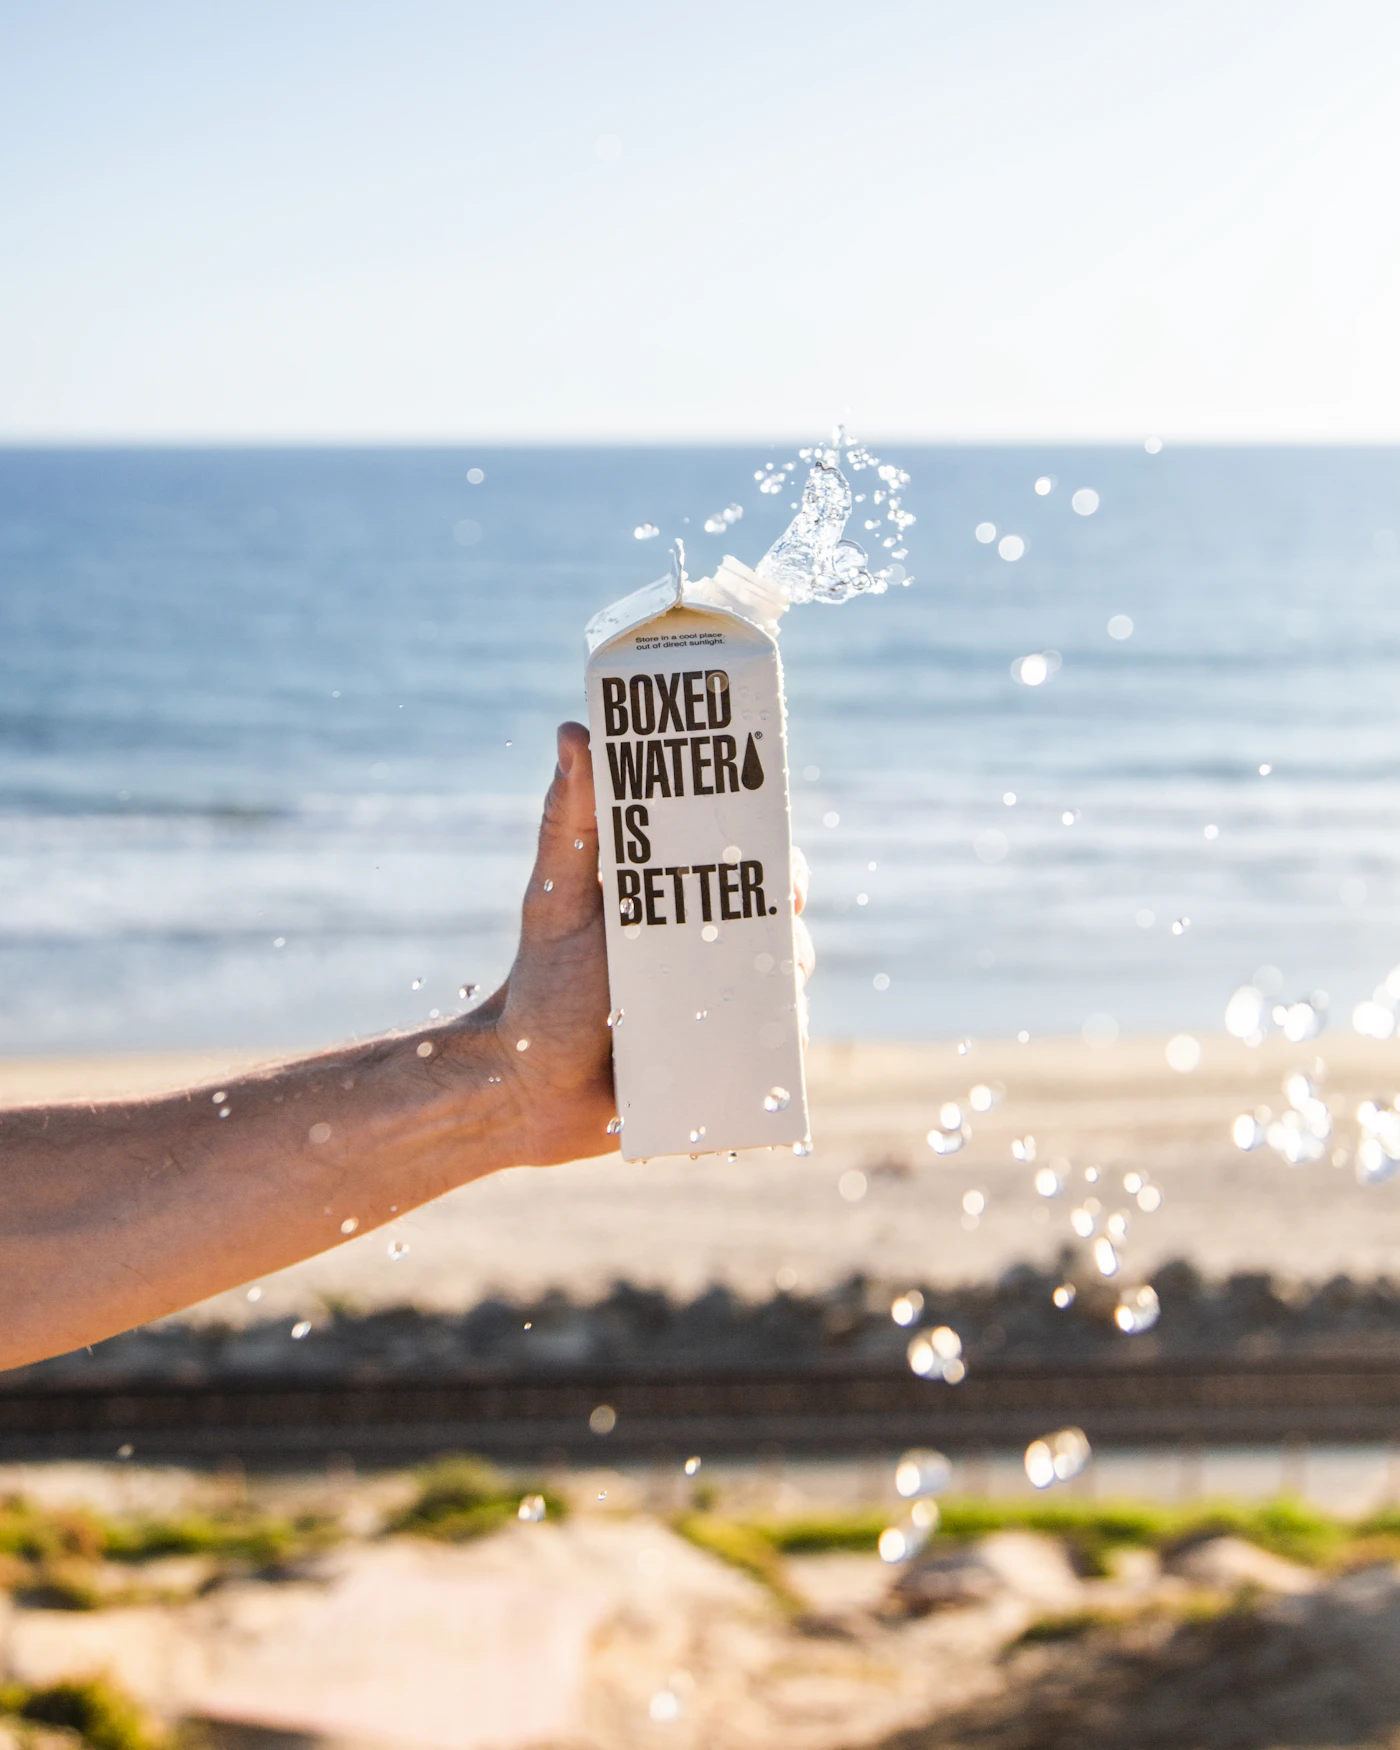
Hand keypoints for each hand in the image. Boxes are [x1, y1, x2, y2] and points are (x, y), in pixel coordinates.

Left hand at [478, 722, 813, 1165]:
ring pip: (787, 968)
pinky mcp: (733, 1048)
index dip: (769, 841)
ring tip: (756, 982)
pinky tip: (764, 1032)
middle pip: (779, 906)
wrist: (530, 1089)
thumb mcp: (555, 901)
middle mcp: (709, 936)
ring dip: (785, 970)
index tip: (772, 848)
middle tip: (775, 917)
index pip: (742, 847)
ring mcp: (726, 994)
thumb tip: (573, 732)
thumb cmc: (543, 986)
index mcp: (676, 889)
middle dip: (788, 907)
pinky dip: (783, 1031)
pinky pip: (779, 1034)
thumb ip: (567, 821)